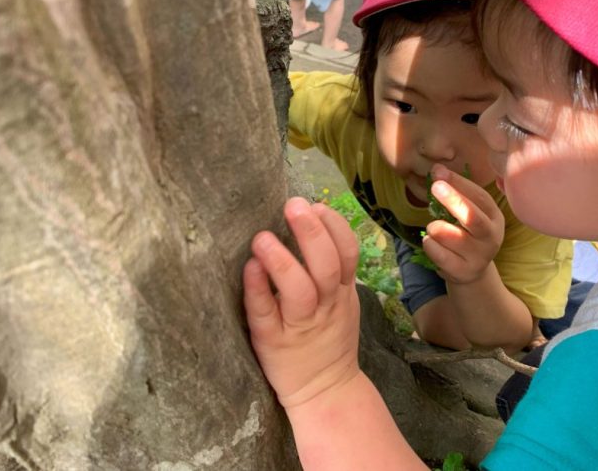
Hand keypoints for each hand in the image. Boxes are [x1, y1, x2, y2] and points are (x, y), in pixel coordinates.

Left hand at [243, 197, 360, 408]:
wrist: (326, 392)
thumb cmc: (329, 339)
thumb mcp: (344, 303)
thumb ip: (333, 270)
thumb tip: (314, 222)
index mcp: (342, 293)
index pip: (348, 253)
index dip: (335, 226)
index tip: (318, 205)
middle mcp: (325, 307)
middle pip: (326, 266)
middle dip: (312, 233)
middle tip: (293, 205)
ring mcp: (300, 326)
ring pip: (299, 292)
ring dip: (282, 261)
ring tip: (263, 237)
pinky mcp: (272, 342)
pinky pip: (265, 315)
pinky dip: (258, 289)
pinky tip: (249, 268)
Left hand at [422, 164, 504, 283]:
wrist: (472, 272)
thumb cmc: (467, 235)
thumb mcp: (468, 213)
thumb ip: (456, 192)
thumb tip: (437, 169)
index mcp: (495, 218)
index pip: (479, 197)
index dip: (458, 183)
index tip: (438, 172)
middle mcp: (491, 237)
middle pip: (472, 217)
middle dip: (453, 199)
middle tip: (435, 186)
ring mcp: (478, 257)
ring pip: (445, 233)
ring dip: (433, 227)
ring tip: (435, 229)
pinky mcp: (462, 271)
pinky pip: (436, 251)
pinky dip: (428, 243)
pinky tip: (433, 244)